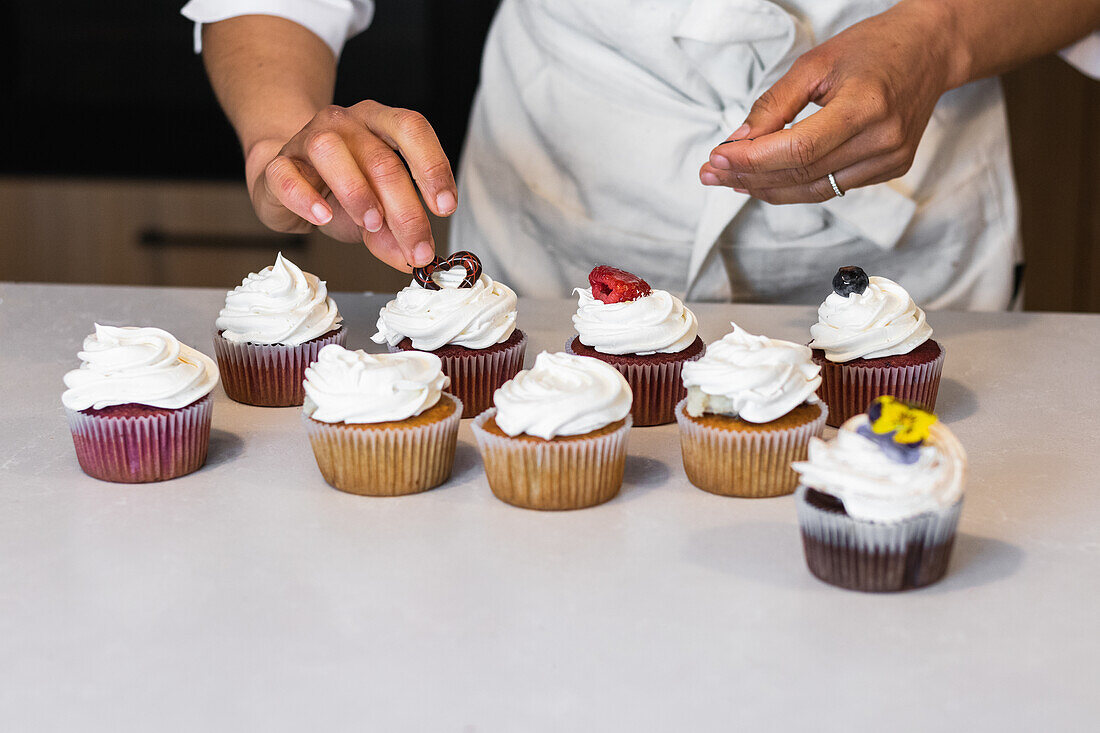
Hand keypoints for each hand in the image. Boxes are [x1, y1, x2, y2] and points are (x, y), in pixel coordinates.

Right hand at [246, 101, 456, 271]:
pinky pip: (287, 175)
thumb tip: (413, 259)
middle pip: (380, 159)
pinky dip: (305, 198)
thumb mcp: (376, 213)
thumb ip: (395, 234)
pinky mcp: (278, 164)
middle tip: (417, 247)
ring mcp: (307, 138)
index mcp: (379, 124)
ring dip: (357, 192)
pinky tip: (322, 218)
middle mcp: (346, 124)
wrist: (286, 181)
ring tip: (372, 225)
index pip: (412, 129)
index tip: (446, 206)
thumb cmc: (338, 191)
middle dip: (405, 210)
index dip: (433, 166)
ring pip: (330, 152)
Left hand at [699, 0, 957, 203]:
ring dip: (766, 188)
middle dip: (749, 176)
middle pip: (802, 173)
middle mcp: (883, 140)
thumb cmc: (872, 48)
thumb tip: (737, 143)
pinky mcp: (891, 169)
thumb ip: (774, 105)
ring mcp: (890, 159)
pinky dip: (794, 186)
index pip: (798, 150)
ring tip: (731, 180)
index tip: (716, 158)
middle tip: (712, 172)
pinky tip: (766, 179)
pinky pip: (831, 187)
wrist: (929, 50)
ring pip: (813, 189)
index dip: (752, 160)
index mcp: (866, 106)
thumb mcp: (815, 63)